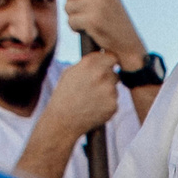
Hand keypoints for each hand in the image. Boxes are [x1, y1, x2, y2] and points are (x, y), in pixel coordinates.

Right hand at [13, 52, 121, 177]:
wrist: (63, 120)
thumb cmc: (64, 95)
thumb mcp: (70, 72)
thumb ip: (88, 64)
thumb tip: (102, 57)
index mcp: (90, 63)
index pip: (112, 57)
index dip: (110, 63)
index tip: (108, 67)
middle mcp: (101, 74)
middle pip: (115, 73)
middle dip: (108, 79)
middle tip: (95, 89)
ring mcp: (109, 90)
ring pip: (115, 88)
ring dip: (107, 93)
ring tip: (90, 100)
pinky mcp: (113, 105)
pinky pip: (114, 102)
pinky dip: (107, 105)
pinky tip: (94, 108)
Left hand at [62, 0, 146, 73]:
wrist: (128, 47)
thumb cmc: (114, 24)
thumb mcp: (103, 0)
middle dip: (73, 1)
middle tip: (86, 12)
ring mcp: (98, 5)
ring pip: (68, 5)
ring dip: (74, 16)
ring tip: (88, 22)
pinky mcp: (93, 20)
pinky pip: (71, 20)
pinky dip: (75, 28)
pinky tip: (88, 31)